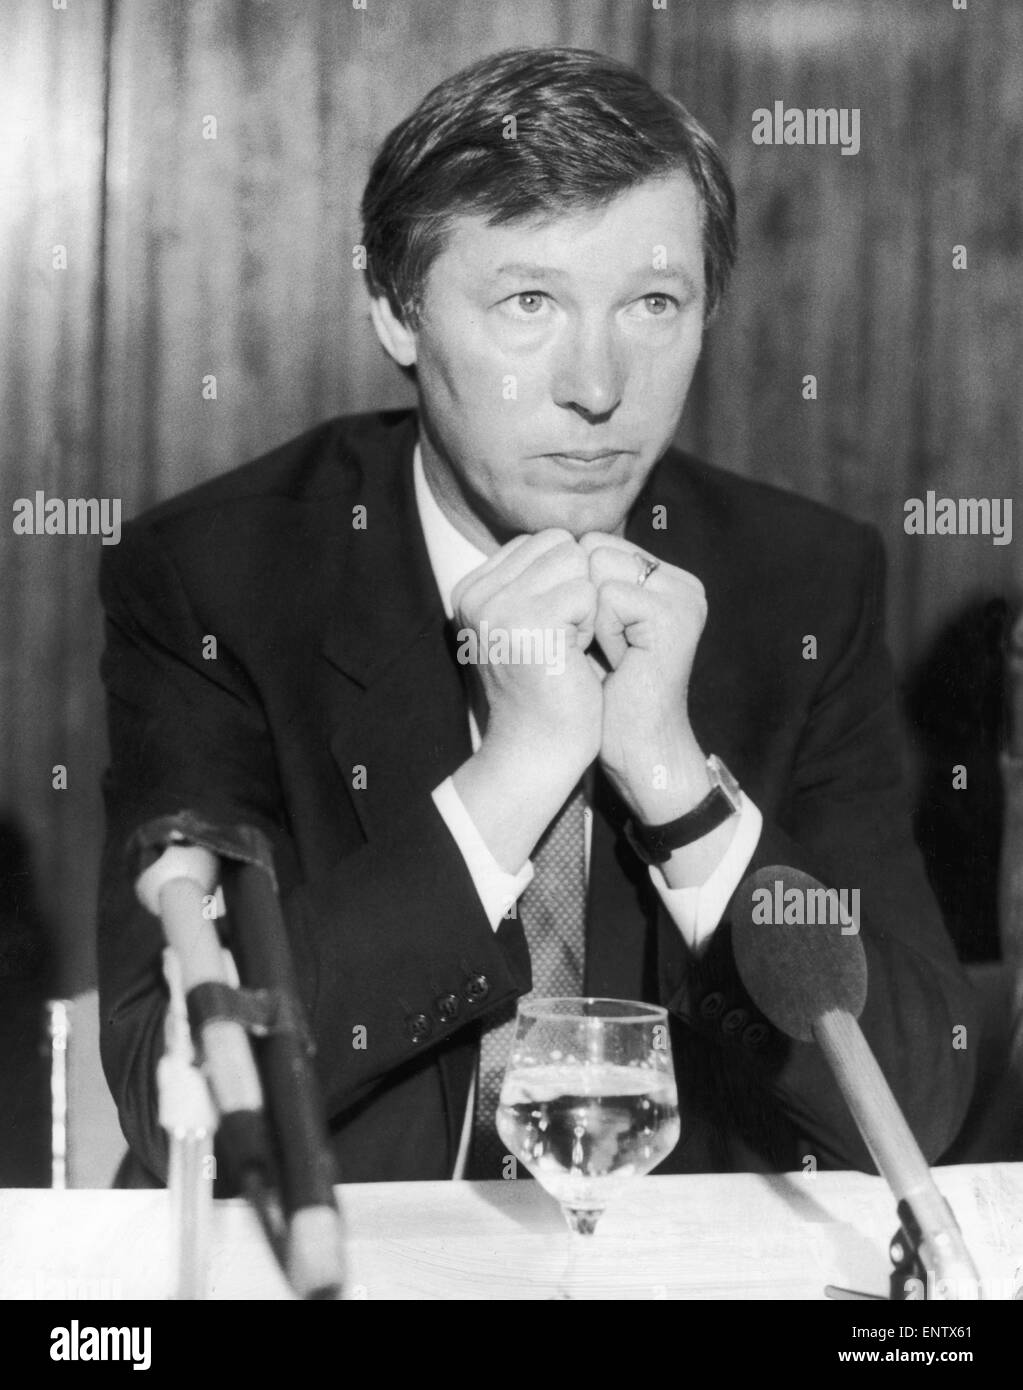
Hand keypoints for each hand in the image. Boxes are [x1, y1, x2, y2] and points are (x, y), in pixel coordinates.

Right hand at [451, 530, 601, 870]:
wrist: (538, 750)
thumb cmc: (548, 689)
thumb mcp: (530, 624)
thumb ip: (536, 580)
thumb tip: (573, 539)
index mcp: (471, 590)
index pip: (540, 541)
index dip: (564, 581)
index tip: (552, 630)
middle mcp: (476, 593)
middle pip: (558, 543)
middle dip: (577, 585)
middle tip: (565, 637)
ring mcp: (498, 606)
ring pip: (574, 561)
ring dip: (587, 603)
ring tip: (568, 644)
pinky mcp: (528, 622)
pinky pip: (587, 591)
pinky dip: (594, 623)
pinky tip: (575, 655)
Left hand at [579, 532, 710, 825]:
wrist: (634, 748)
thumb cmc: (602, 695)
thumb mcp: (589, 627)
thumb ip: (581, 583)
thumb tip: (538, 545)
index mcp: (664, 579)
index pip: (594, 543)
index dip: (573, 589)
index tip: (589, 636)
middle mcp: (679, 581)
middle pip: (594, 547)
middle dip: (579, 598)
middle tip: (600, 647)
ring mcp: (681, 595)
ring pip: (598, 566)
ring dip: (589, 615)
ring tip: (611, 653)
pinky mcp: (673, 615)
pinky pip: (608, 597)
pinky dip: (601, 632)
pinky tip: (619, 662)